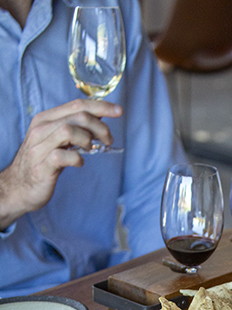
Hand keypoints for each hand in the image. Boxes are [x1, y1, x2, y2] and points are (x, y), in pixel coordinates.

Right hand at [0, 99, 122, 228]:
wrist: (18, 188)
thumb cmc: (42, 164)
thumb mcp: (56, 141)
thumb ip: (73, 130)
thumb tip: (98, 122)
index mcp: (46, 119)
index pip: (77, 105)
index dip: (101, 106)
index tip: (118, 111)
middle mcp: (41, 129)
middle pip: (77, 116)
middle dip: (100, 126)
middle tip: (108, 140)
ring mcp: (40, 147)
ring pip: (68, 130)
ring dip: (87, 140)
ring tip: (91, 149)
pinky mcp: (42, 166)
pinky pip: (63, 156)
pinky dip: (77, 159)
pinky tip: (79, 163)